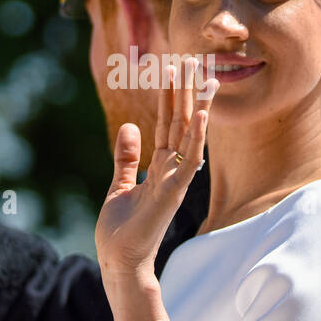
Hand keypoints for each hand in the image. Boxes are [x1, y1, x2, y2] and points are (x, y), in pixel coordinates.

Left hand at [95, 57, 217, 281]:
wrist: (120, 262)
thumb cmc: (122, 230)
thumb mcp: (120, 185)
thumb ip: (127, 157)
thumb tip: (129, 126)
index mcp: (160, 167)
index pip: (168, 124)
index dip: (171, 96)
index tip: (174, 69)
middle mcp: (172, 170)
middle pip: (181, 123)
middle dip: (185, 91)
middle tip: (191, 59)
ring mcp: (175, 180)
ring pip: (188, 135)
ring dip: (194, 104)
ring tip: (199, 75)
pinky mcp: (173, 192)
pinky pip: (189, 161)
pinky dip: (195, 138)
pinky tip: (200, 115)